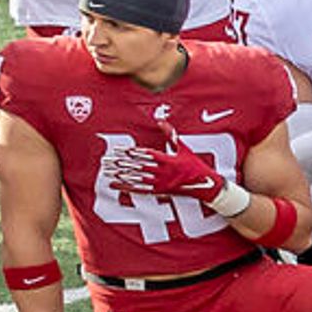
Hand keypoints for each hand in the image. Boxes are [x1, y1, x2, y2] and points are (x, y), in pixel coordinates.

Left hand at [101, 139, 223, 203]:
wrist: (206, 186)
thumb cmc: (195, 166)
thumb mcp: (184, 149)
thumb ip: (171, 134)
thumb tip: (161, 120)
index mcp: (168, 160)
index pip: (144, 155)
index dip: (130, 152)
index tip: (117, 150)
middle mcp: (162, 172)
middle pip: (137, 167)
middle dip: (120, 164)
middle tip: (105, 160)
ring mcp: (160, 183)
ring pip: (135, 178)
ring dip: (120, 175)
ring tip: (106, 171)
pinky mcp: (159, 192)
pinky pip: (139, 190)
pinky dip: (125, 187)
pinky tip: (113, 184)